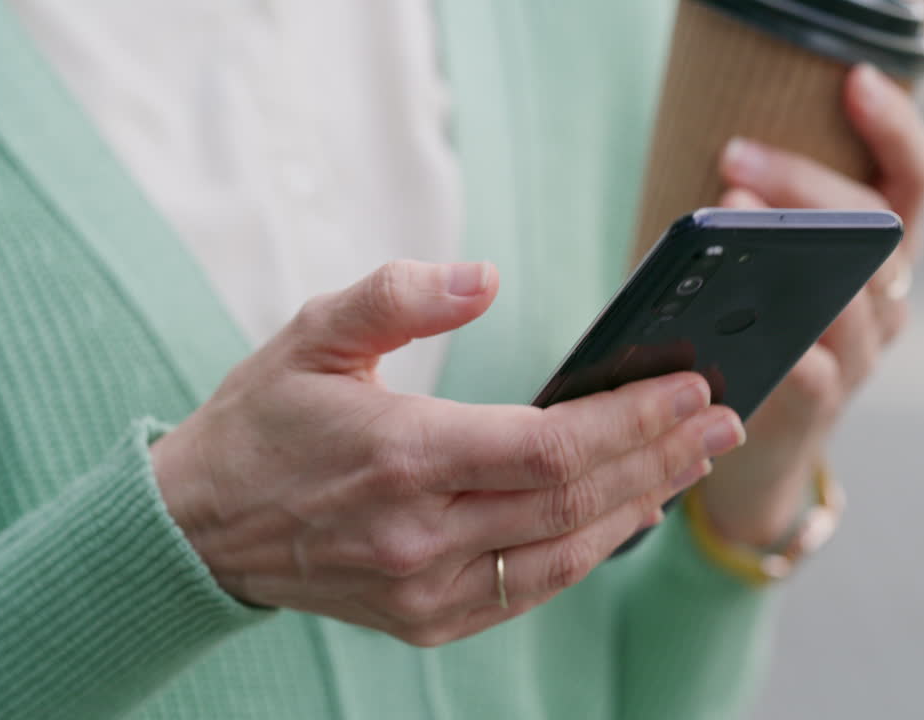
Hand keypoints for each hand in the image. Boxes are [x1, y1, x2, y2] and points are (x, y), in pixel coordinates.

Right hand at [151, 260, 745, 645]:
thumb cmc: (262, 421)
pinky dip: (589, 551)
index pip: (549, 446)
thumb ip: (398, 295)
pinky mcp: (427, 620)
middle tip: (723, 420)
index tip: (691, 387)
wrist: (200, 525)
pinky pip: (531, 589)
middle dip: (661, 456)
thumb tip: (485, 278)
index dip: (630, 419)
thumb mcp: (312, 334)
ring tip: (694, 462)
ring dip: (641, 506)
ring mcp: (426, 590)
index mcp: (400, 456)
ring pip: (566, 554)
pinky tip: (627, 515)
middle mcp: (420, 536)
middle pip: (575, 501)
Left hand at [698, 64, 923, 545]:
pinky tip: (751, 326)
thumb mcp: (776, 273)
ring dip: (795, 255)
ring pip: (855, 296)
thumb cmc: (757, 336)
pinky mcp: (826, 405)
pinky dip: (794, 349)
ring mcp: (863, 353)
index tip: (856, 80)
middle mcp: (886, 297)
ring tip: (731, 218)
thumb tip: (725, 179)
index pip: (912, 177)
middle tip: (736, 156)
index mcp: (880, 252)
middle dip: (809, 186)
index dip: (896, 126)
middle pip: (878, 227)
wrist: (756, 448)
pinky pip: (820, 373)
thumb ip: (769, 228)